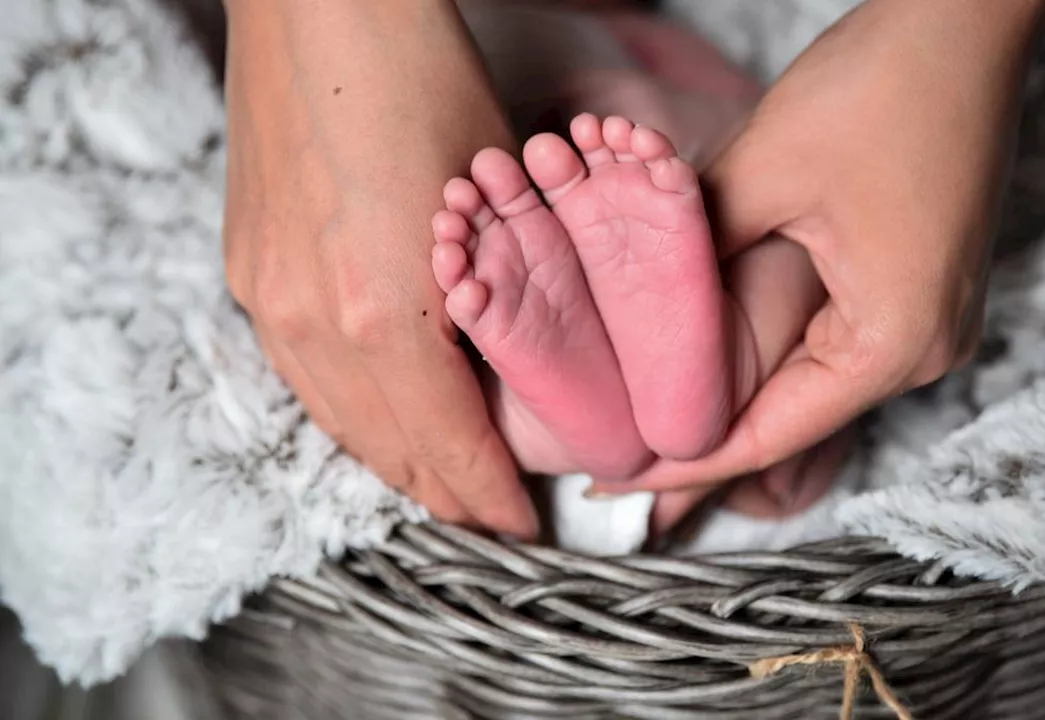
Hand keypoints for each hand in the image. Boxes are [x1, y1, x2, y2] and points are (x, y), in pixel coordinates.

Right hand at [221, 0, 537, 537]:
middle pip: (387, 449)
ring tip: (439, 485)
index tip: (520, 526)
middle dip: (444, 494)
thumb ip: (502, 300)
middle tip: (487, 519)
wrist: (324, 11)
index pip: (449, 444)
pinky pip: (303, 374)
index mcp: (387, 314)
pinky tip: (379, 416)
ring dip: (393, 461)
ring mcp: (269, 299)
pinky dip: (350, 410)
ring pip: (337, 420)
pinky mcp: (248, 271)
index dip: (489, 496)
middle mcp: (314, 324)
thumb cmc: (426, 85)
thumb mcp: (498, 204)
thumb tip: (519, 368)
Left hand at [601, 0, 1044, 525]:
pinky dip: (774, 351)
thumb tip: (634, 304)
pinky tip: (715, 353)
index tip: (611, 479)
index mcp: (894, 343)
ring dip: (736, 391)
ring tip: (651, 408)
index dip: (682, 463)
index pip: (768, 436)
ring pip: (812, 381)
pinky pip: (837, 341)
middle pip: (794, 419)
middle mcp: (925, 349)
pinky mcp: (922, 286)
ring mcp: (931, 319)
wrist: (970, 23)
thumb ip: (694, 254)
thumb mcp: (763, 173)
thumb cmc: (882, 85)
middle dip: (702, 432)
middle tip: (615, 451)